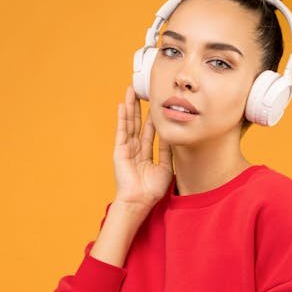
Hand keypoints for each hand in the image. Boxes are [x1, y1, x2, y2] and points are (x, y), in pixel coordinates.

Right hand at [113, 84, 172, 208]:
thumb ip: (168, 152)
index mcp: (145, 154)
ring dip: (130, 107)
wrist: (139, 201)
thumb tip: (172, 137)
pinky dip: (122, 117)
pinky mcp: (119, 150)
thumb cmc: (151, 190)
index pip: (151, 131)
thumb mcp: (165, 168)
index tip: (158, 104)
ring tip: (131, 91)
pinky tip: (123, 104)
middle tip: (143, 91)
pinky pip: (122, 130)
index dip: (154, 118)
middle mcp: (135, 149)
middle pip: (138, 123)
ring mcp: (126, 148)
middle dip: (140, 107)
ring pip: (130, 123)